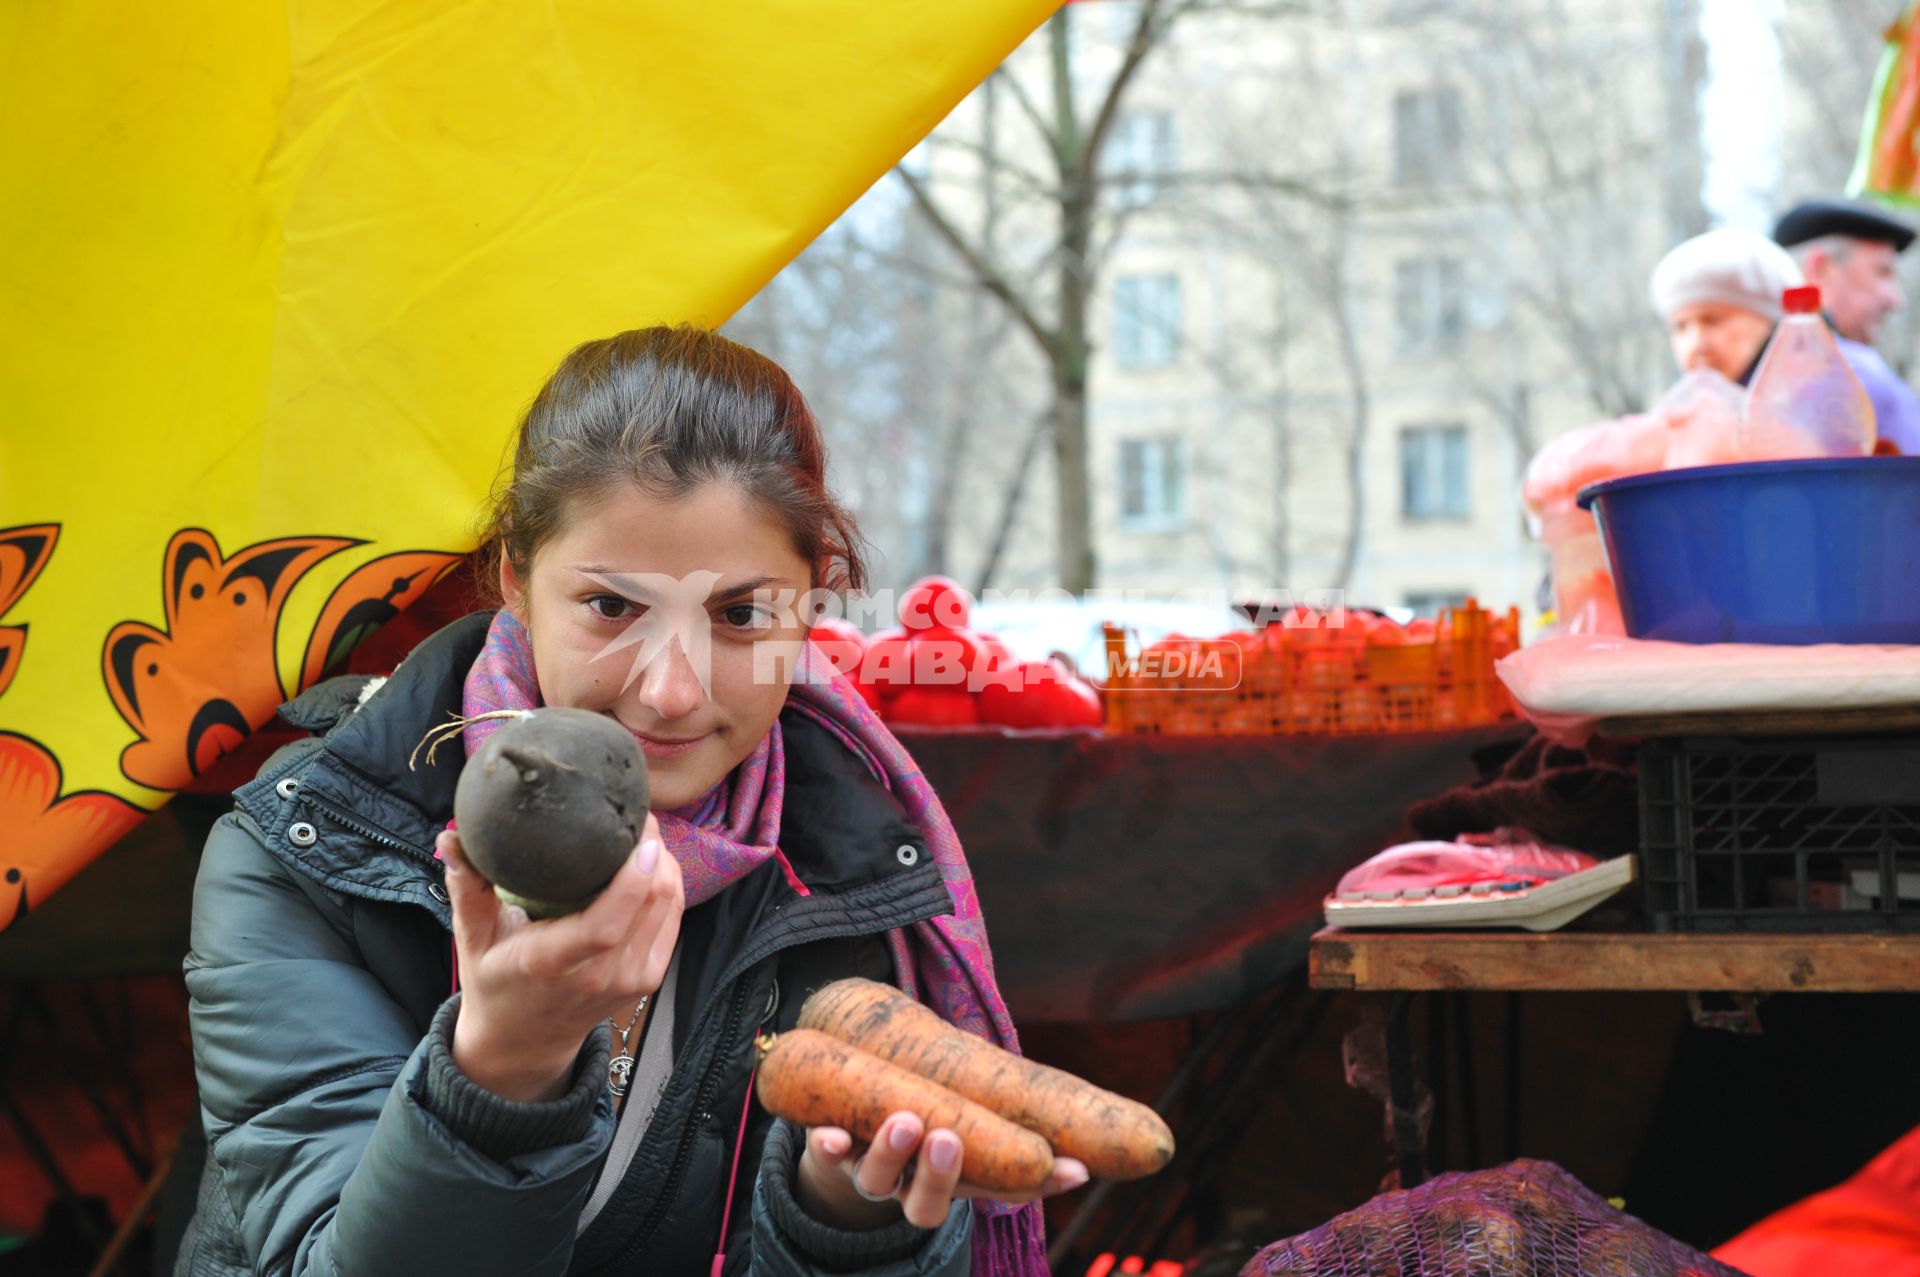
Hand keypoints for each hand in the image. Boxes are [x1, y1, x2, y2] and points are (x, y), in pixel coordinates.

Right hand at [442, 815, 682, 1101]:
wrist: (524, 1041)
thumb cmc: (495, 981)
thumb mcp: (472, 938)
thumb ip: (466, 888)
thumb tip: (448, 837)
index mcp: (552, 963)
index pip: (604, 926)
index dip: (632, 880)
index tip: (640, 838)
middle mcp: (598, 976)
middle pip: (650, 904)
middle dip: (653, 851)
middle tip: (636, 815)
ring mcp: (628, 981)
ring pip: (668, 906)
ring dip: (664, 863)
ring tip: (642, 833)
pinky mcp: (647, 979)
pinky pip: (672, 919)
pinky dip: (669, 885)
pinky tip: (651, 863)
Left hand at [795, 1113, 1088, 1230]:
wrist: (842, 1141)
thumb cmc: (923, 1125)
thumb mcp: (969, 1125)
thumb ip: (1007, 1124)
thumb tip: (1082, 1139)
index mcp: (952, 1185)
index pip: (999, 1192)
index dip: (1036, 1185)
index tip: (1074, 1168)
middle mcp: (909, 1188)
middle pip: (925, 1204)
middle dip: (941, 1175)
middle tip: (951, 1140)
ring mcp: (869, 1172)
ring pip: (877, 1181)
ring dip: (891, 1153)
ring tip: (907, 1120)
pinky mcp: (831, 1150)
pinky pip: (825, 1154)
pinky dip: (827, 1147)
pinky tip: (830, 1135)